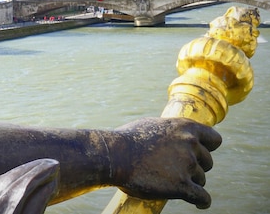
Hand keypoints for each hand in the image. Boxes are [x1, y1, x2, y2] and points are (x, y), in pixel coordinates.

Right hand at [107, 117, 221, 208]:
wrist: (114, 155)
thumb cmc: (127, 139)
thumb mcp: (151, 125)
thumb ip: (169, 131)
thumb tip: (174, 135)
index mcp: (184, 127)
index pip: (214, 139)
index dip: (208, 148)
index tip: (200, 154)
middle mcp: (190, 144)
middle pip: (208, 162)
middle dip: (197, 167)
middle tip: (179, 171)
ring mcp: (187, 165)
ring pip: (201, 179)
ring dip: (191, 182)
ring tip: (174, 184)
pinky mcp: (182, 185)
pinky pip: (203, 197)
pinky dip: (202, 202)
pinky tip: (199, 203)